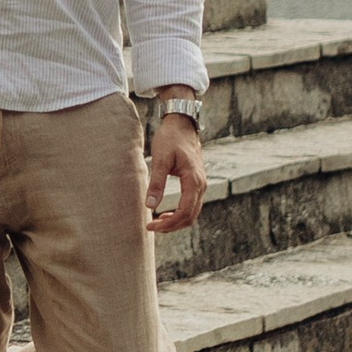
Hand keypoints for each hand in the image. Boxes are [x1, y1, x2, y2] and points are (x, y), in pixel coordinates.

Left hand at [144, 108, 205, 232]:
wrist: (182, 124)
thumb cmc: (170, 138)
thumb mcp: (160, 159)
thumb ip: (156, 183)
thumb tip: (150, 206)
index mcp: (194, 180)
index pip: (184, 212)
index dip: (168, 223)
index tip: (150, 226)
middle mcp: (201, 185)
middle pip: (190, 217)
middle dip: (171, 226)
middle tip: (151, 227)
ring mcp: (200, 185)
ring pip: (192, 213)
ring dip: (175, 222)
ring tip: (156, 223)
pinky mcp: (196, 183)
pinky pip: (191, 205)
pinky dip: (180, 214)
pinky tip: (165, 214)